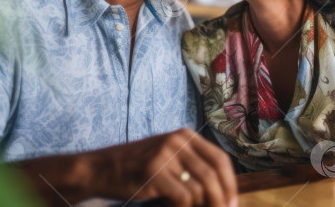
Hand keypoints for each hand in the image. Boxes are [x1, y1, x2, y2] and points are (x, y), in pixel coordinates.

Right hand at [91, 128, 236, 206]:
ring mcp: (165, 155)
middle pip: (213, 175)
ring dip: (199, 206)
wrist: (100, 168)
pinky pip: (183, 197)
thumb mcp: (167, 156)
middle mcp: (178, 141)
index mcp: (185, 135)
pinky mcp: (154, 172)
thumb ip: (191, 165)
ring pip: (199, 189)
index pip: (220, 159)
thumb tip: (222, 189)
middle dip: (221, 199)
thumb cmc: (136, 167)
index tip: (233, 202)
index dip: (230, 183)